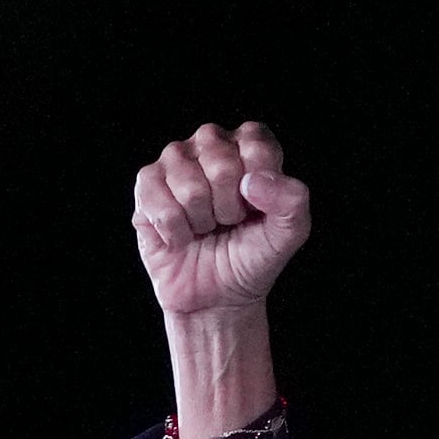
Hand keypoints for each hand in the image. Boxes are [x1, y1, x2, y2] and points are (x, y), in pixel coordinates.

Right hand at [131, 122, 311, 319]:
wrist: (217, 295)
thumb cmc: (251, 256)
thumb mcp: (289, 233)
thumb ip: (292, 200)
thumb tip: (252, 182)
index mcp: (248, 143)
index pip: (256, 148)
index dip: (258, 191)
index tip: (255, 210)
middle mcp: (210, 143)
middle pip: (221, 165)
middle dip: (229, 208)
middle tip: (228, 221)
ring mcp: (174, 161)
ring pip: (189, 187)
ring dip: (201, 221)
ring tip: (205, 226)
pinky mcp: (146, 185)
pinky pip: (161, 205)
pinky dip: (176, 232)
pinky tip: (181, 234)